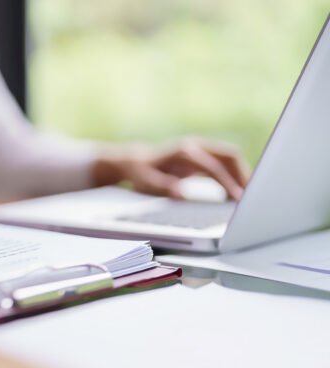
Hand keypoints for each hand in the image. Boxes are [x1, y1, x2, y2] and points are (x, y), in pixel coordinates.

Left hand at [92, 137, 249, 199]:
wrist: (136, 162)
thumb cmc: (141, 173)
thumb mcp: (146, 182)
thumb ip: (163, 187)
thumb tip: (180, 194)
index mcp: (184, 152)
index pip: (213, 167)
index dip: (228, 182)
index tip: (239, 199)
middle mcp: (196, 146)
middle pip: (230, 156)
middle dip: (244, 175)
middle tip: (254, 197)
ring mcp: (201, 149)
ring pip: (231, 158)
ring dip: (242, 175)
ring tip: (249, 197)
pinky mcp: (203, 156)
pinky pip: (225, 164)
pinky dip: (234, 176)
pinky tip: (236, 194)